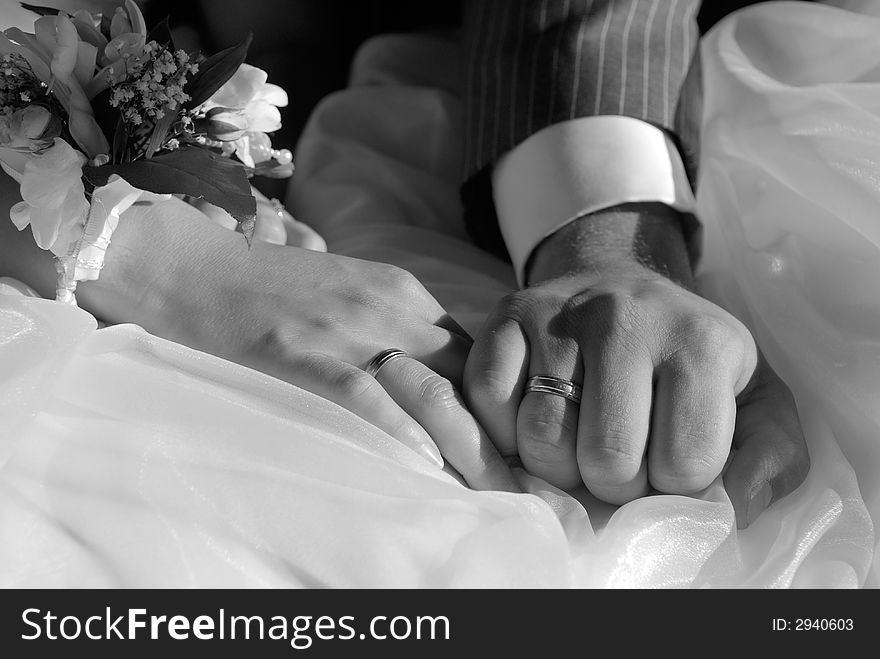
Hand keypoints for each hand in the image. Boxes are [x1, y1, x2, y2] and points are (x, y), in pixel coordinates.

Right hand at [75, 196, 515, 491]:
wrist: (204, 269)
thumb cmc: (279, 288)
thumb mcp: (355, 295)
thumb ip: (397, 329)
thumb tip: (435, 379)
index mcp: (405, 293)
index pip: (473, 354)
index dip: (499, 404)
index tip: (516, 446)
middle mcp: (391, 308)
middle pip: (465, 376)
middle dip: (500, 433)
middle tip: (524, 482)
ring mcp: (350, 331)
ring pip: (430, 391)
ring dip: (469, 445)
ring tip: (493, 489)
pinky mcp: (308, 355)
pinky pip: (367, 398)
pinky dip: (401, 432)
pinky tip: (428, 464)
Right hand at [464, 204, 807, 524]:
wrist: (621, 287)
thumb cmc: (686, 359)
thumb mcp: (755, 400)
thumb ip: (770, 456)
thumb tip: (735, 506)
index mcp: (703, 342)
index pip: (684, 466)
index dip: (674, 487)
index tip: (667, 463)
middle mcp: (628, 318)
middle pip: (608, 461)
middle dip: (613, 486)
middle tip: (618, 462)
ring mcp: (560, 314)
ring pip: (542, 441)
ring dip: (558, 466)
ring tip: (577, 444)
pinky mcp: (508, 315)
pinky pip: (490, 403)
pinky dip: (505, 433)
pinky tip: (535, 420)